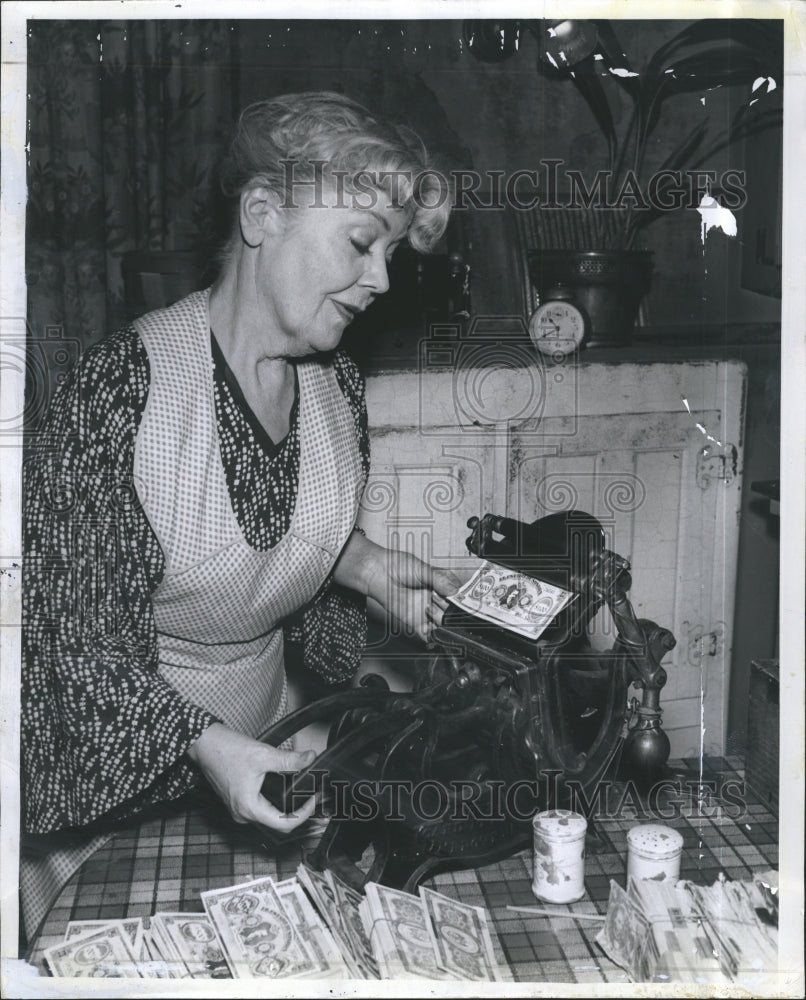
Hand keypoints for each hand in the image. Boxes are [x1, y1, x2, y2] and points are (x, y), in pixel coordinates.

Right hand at [187, 723, 316, 831]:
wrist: (205, 744)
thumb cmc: (226, 750)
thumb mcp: (263, 755)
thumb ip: (289, 759)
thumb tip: (310, 758)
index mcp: (249, 808)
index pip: (284, 824)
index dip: (304, 814)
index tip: (315, 799)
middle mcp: (243, 814)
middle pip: (278, 823)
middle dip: (299, 812)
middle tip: (314, 797)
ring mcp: (239, 809)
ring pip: (270, 817)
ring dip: (288, 809)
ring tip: (304, 795)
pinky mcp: (239, 802)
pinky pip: (262, 810)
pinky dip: (277, 804)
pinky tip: (286, 791)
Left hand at [364, 546, 462, 643]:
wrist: (377, 573)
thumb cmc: (397, 565)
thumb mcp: (422, 569)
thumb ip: (440, 580)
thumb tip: (455, 590)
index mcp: (442, 586)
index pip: (459, 597)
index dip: (462, 601)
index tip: (460, 601)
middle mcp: (437, 600)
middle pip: (452, 613)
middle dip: (449, 611)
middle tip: (438, 602)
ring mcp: (427, 612)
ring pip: (443, 625)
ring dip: (442, 624)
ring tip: (430, 611)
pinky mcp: (416, 623)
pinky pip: (429, 635)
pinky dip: (434, 639)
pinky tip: (433, 632)